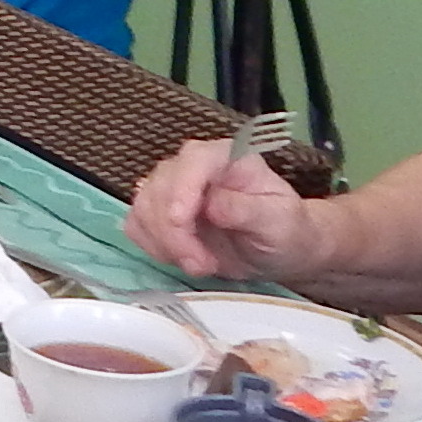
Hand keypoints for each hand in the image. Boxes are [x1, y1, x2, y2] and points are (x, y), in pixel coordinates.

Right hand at [123, 135, 336, 282]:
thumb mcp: (279, 220)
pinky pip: (136, 225)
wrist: (278, 250)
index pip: (194, 160)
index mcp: (226, 157)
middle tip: (202, 264)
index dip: (182, 188)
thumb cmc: (285, 230)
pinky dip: (153, 246)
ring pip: (143, 207)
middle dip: (174, 232)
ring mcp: (172, 188)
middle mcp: (193, 166)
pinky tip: (181, 258)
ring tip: (200, 264)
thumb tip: (212, 206)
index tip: (181, 221)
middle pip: (161, 187)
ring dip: (164, 243)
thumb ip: (248, 209)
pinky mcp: (158, 213)